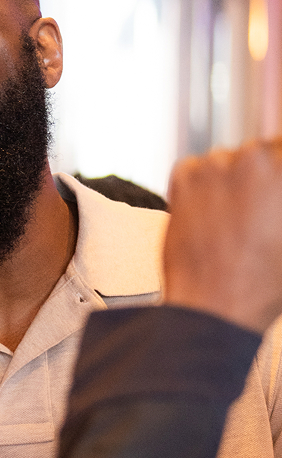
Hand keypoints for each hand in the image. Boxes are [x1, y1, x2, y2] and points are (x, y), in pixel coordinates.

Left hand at [164, 138, 281, 332]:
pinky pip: (193, 167)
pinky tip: (206, 214)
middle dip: (258, 175)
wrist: (216, 305)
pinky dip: (197, 184)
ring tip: (229, 218)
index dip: (278, 172)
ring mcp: (218, 165)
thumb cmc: (263, 283)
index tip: (271, 191)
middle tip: (253, 211)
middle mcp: (256, 159)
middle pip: (259, 152)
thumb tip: (275, 200)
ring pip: (225, 159)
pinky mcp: (185, 177)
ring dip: (228, 179)